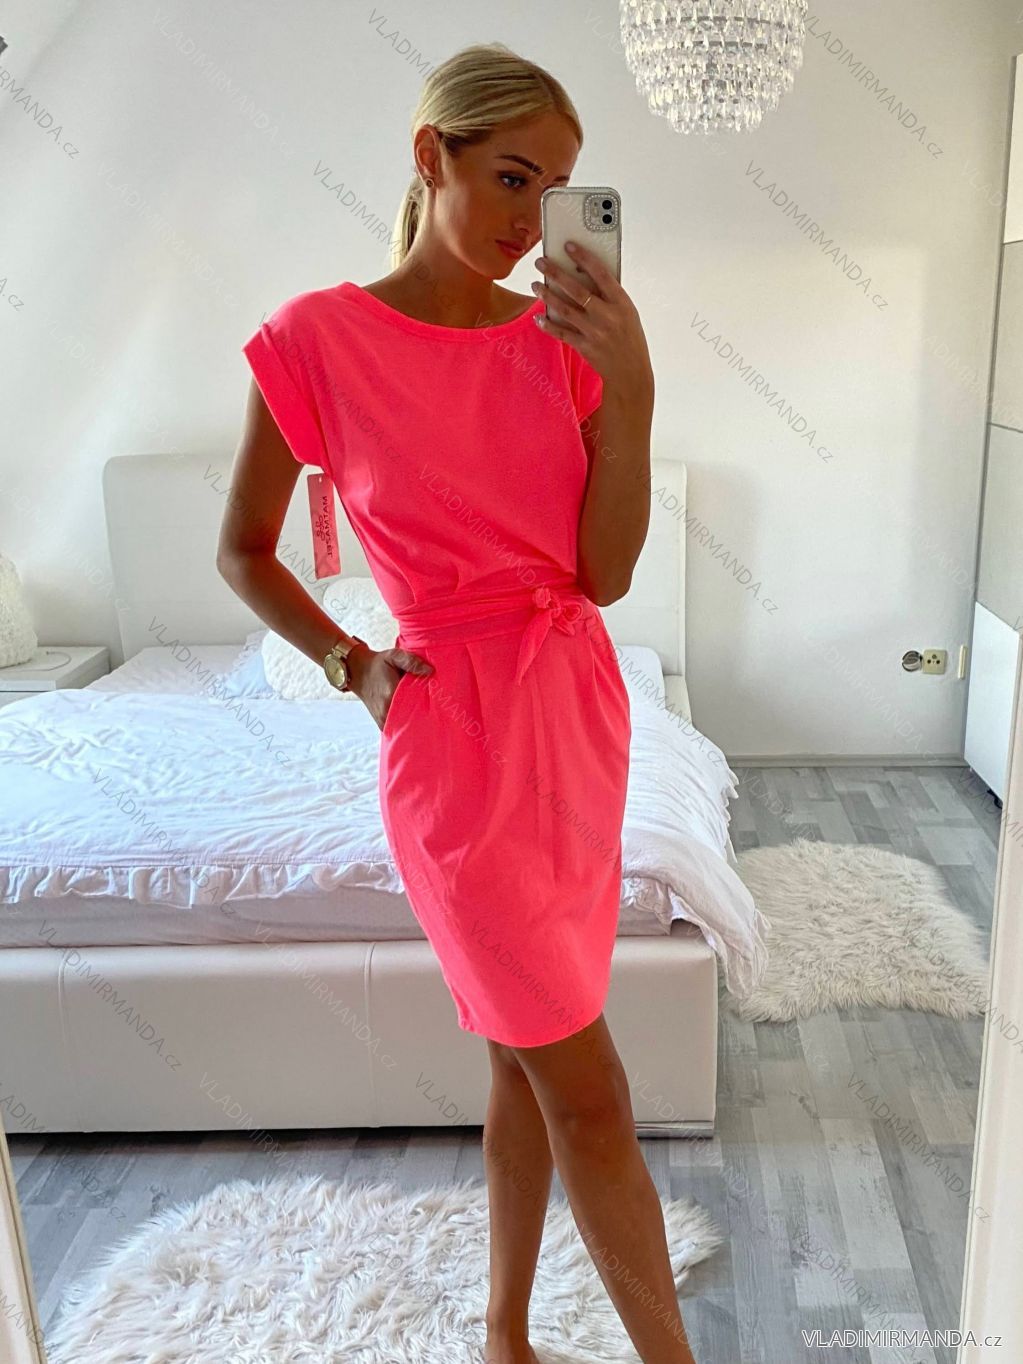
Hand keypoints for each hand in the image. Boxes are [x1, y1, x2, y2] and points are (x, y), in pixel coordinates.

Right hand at [348, 643, 433, 730]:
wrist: (358, 671)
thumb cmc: (377, 664)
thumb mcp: (393, 655)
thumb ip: (411, 661)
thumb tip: (430, 671)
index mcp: (390, 693)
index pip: (416, 704)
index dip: (428, 704)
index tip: (437, 701)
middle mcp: (385, 709)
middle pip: (411, 718)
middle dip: (423, 714)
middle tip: (433, 708)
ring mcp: (382, 719)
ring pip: (404, 726)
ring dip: (414, 721)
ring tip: (423, 713)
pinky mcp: (381, 723)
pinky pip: (397, 729)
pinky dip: (405, 725)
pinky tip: (412, 717)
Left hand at [533, 240, 653, 396]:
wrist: (631, 372)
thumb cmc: (629, 338)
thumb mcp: (627, 312)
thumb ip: (609, 296)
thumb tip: (583, 274)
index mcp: (621, 303)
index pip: (600, 274)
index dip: (584, 258)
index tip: (568, 246)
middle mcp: (607, 316)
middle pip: (576, 290)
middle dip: (556, 273)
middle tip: (541, 262)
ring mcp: (595, 332)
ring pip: (565, 309)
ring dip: (547, 295)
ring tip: (535, 285)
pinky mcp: (584, 347)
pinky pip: (561, 333)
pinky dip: (548, 325)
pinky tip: (537, 317)